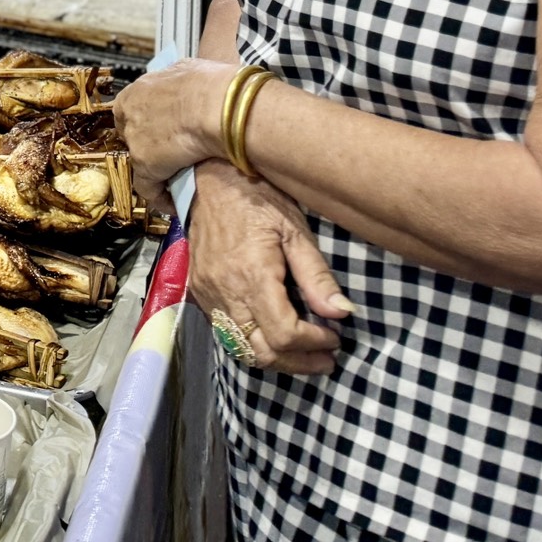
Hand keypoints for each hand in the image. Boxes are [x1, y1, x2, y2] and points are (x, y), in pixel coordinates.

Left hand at [111, 59, 234, 205]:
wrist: (218, 106)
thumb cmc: (213, 85)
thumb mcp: (190, 70)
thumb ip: (179, 80)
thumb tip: (188, 81)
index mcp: (137, 90)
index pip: (131, 109)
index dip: (146, 120)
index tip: (160, 128)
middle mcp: (130, 114)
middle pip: (131, 134)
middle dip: (148, 143)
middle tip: (170, 152)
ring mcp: (135, 141)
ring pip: (140, 161)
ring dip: (156, 170)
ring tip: (175, 178)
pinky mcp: (146, 165)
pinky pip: (147, 188)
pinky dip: (159, 197)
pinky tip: (173, 202)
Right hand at [188, 163, 352, 375]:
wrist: (210, 180)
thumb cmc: (259, 198)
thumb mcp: (295, 229)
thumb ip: (317, 276)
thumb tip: (341, 313)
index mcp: (252, 274)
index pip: (283, 333)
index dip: (313, 343)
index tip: (334, 337)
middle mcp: (225, 291)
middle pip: (261, 351)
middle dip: (298, 362)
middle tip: (326, 358)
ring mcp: (208, 294)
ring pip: (241, 348)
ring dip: (276, 359)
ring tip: (305, 354)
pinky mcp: (200, 293)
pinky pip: (226, 333)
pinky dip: (253, 343)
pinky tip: (274, 335)